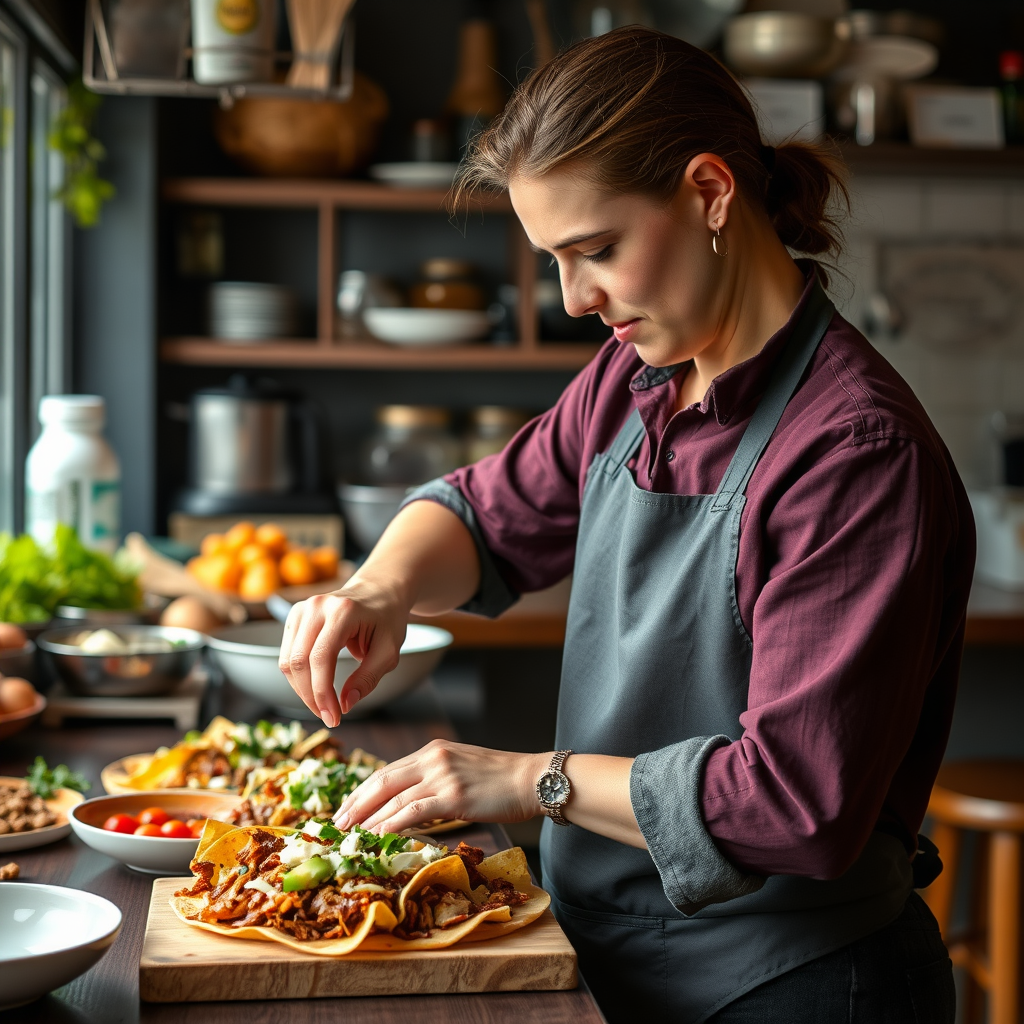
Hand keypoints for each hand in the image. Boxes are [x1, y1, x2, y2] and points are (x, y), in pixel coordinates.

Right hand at [278, 577, 408, 726]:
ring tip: (324, 706)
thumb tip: (345, 704)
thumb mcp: (389, 650)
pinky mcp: (294, 617)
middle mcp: (316, 606)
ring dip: (302, 690)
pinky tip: (316, 689)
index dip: (323, 693)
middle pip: (298, 661)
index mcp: (343, 610)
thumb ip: (369, 678)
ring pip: (287, 661)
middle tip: (329, 718)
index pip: (321, 657)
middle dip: (311, 697)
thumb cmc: (387, 620)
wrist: (378, 591)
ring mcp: (301, 609)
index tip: (335, 718)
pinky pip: (287, 655)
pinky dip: (298, 678)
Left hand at [334, 739, 547, 833]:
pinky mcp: (453, 796)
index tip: (347, 809)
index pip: (387, 771)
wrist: (532, 778)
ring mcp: (442, 776)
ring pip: (393, 799)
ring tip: (351, 837)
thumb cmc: (501, 778)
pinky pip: (413, 811)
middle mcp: (432, 758)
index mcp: (432, 750)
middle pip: (381, 782)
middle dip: (356, 805)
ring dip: (368, 820)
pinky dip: (390, 825)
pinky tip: (377, 836)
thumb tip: (409, 802)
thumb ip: (435, 777)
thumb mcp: (461, 766)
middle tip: (337, 825)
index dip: (363, 792)